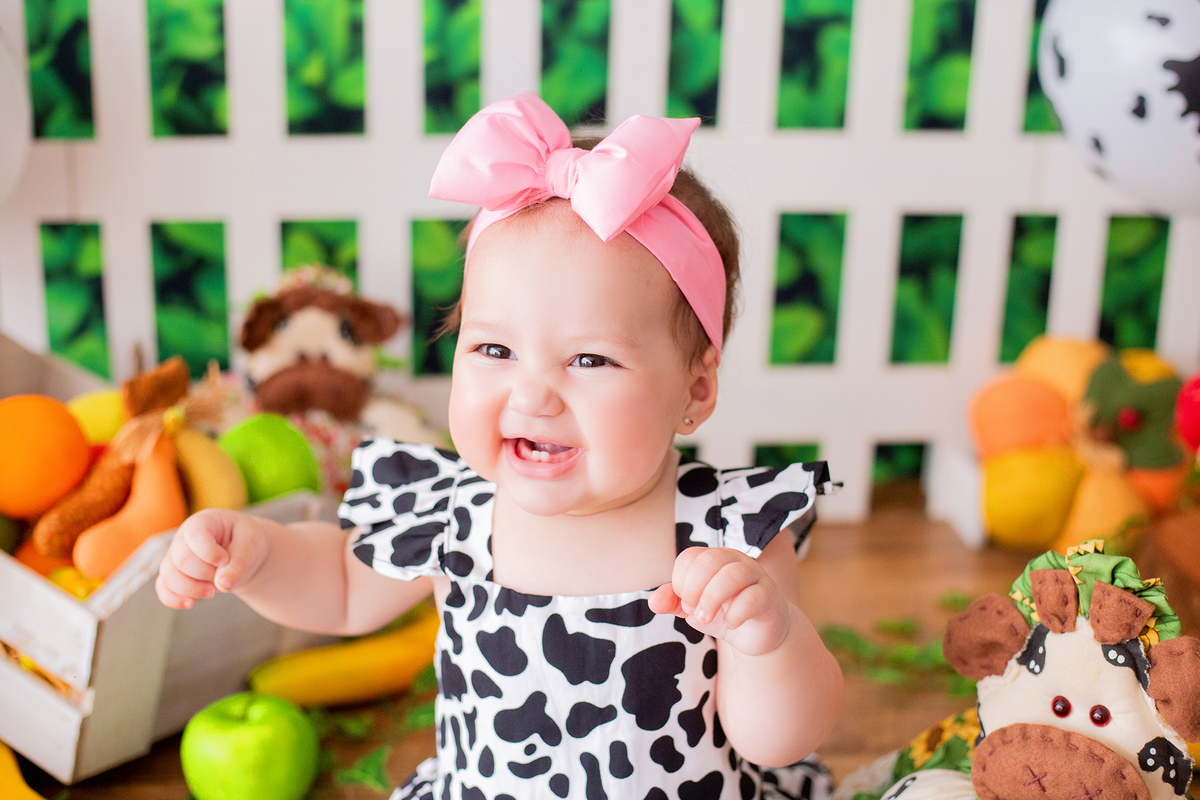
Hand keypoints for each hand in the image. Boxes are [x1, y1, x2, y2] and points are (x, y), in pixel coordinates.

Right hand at [155, 509, 268, 608]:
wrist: (243, 553)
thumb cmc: (246, 542)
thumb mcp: (251, 546)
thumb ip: (239, 563)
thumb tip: (223, 585)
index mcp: (203, 522)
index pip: (195, 535)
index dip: (209, 552)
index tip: (225, 560)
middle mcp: (183, 538)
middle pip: (182, 559)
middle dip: (205, 573)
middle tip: (224, 577)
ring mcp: (175, 556)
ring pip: (169, 575)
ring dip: (191, 589)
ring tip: (213, 591)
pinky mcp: (173, 575)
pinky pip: (163, 588)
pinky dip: (173, 599)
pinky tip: (190, 603)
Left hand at [648, 546, 791, 655]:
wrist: (758, 634)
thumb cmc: (723, 614)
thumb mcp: (694, 609)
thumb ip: (673, 602)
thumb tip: (652, 602)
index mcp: (713, 558)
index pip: (689, 557)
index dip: (680, 581)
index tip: (684, 603)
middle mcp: (735, 560)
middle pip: (710, 560)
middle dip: (694, 587)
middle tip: (691, 611)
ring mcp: (755, 576)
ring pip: (733, 574)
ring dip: (712, 598)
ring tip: (704, 618)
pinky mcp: (769, 596)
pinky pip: (753, 597)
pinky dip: (736, 612)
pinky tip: (730, 624)